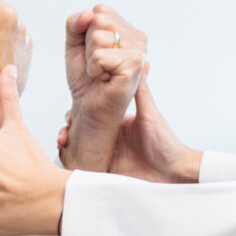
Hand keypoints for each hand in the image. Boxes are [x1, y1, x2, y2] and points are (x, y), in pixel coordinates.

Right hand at [56, 65, 201, 183]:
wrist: (172, 172)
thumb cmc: (166, 144)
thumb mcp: (150, 114)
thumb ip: (141, 91)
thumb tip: (141, 63)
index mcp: (118, 123)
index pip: (93, 113)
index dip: (79, 110)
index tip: (71, 109)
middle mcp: (110, 137)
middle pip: (82, 129)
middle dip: (69, 127)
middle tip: (65, 128)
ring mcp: (106, 153)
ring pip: (79, 145)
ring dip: (68, 142)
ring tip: (63, 141)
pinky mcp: (105, 169)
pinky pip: (83, 164)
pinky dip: (71, 159)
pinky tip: (67, 154)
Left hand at [60, 5, 146, 170]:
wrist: (88, 108)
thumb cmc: (85, 79)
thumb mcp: (74, 44)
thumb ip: (75, 23)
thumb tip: (88, 14)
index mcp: (128, 31)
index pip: (100, 10)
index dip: (87, 31)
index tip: (94, 52)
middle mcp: (138, 39)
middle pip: (99, 19)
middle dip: (88, 44)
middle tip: (97, 65)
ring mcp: (139, 51)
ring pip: (99, 36)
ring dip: (91, 58)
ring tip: (102, 73)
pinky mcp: (135, 65)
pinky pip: (100, 55)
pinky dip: (94, 69)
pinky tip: (105, 79)